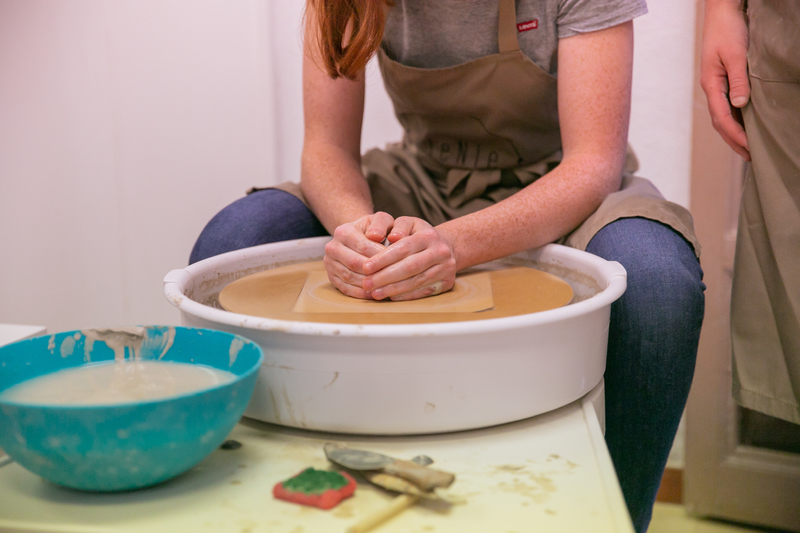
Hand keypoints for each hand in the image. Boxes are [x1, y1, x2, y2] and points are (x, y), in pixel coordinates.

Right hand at [323, 212, 393, 298]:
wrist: (359, 237)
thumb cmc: (374, 229)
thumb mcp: (380, 220)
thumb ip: (381, 224)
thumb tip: (376, 236)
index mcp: (343, 231)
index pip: (363, 247)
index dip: (381, 256)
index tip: (397, 263)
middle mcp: (332, 247)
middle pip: (355, 263)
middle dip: (374, 272)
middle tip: (392, 279)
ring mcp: (329, 263)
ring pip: (349, 277)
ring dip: (367, 284)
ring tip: (385, 287)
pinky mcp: (331, 277)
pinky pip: (345, 288)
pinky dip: (359, 293)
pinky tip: (373, 294)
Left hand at [361, 217, 456, 300]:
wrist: (445, 247)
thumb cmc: (418, 234)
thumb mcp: (408, 223)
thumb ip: (397, 226)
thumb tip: (392, 237)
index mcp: (428, 235)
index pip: (403, 247)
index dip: (383, 259)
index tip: (366, 267)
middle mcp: (440, 252)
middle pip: (410, 267)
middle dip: (386, 277)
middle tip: (367, 284)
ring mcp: (446, 268)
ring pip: (417, 281)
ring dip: (394, 289)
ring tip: (375, 293)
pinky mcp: (447, 283)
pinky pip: (424, 292)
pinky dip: (406, 295)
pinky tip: (391, 297)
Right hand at [700, 0, 750, 159]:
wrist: (721, 12)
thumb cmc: (727, 30)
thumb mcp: (736, 54)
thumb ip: (738, 80)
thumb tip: (740, 106)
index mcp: (711, 85)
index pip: (722, 118)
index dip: (736, 135)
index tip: (749, 148)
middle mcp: (711, 88)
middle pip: (719, 122)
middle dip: (733, 140)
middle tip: (749, 156)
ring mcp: (715, 85)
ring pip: (721, 116)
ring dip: (732, 132)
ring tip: (746, 146)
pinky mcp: (721, 79)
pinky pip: (726, 105)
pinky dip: (734, 119)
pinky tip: (743, 124)